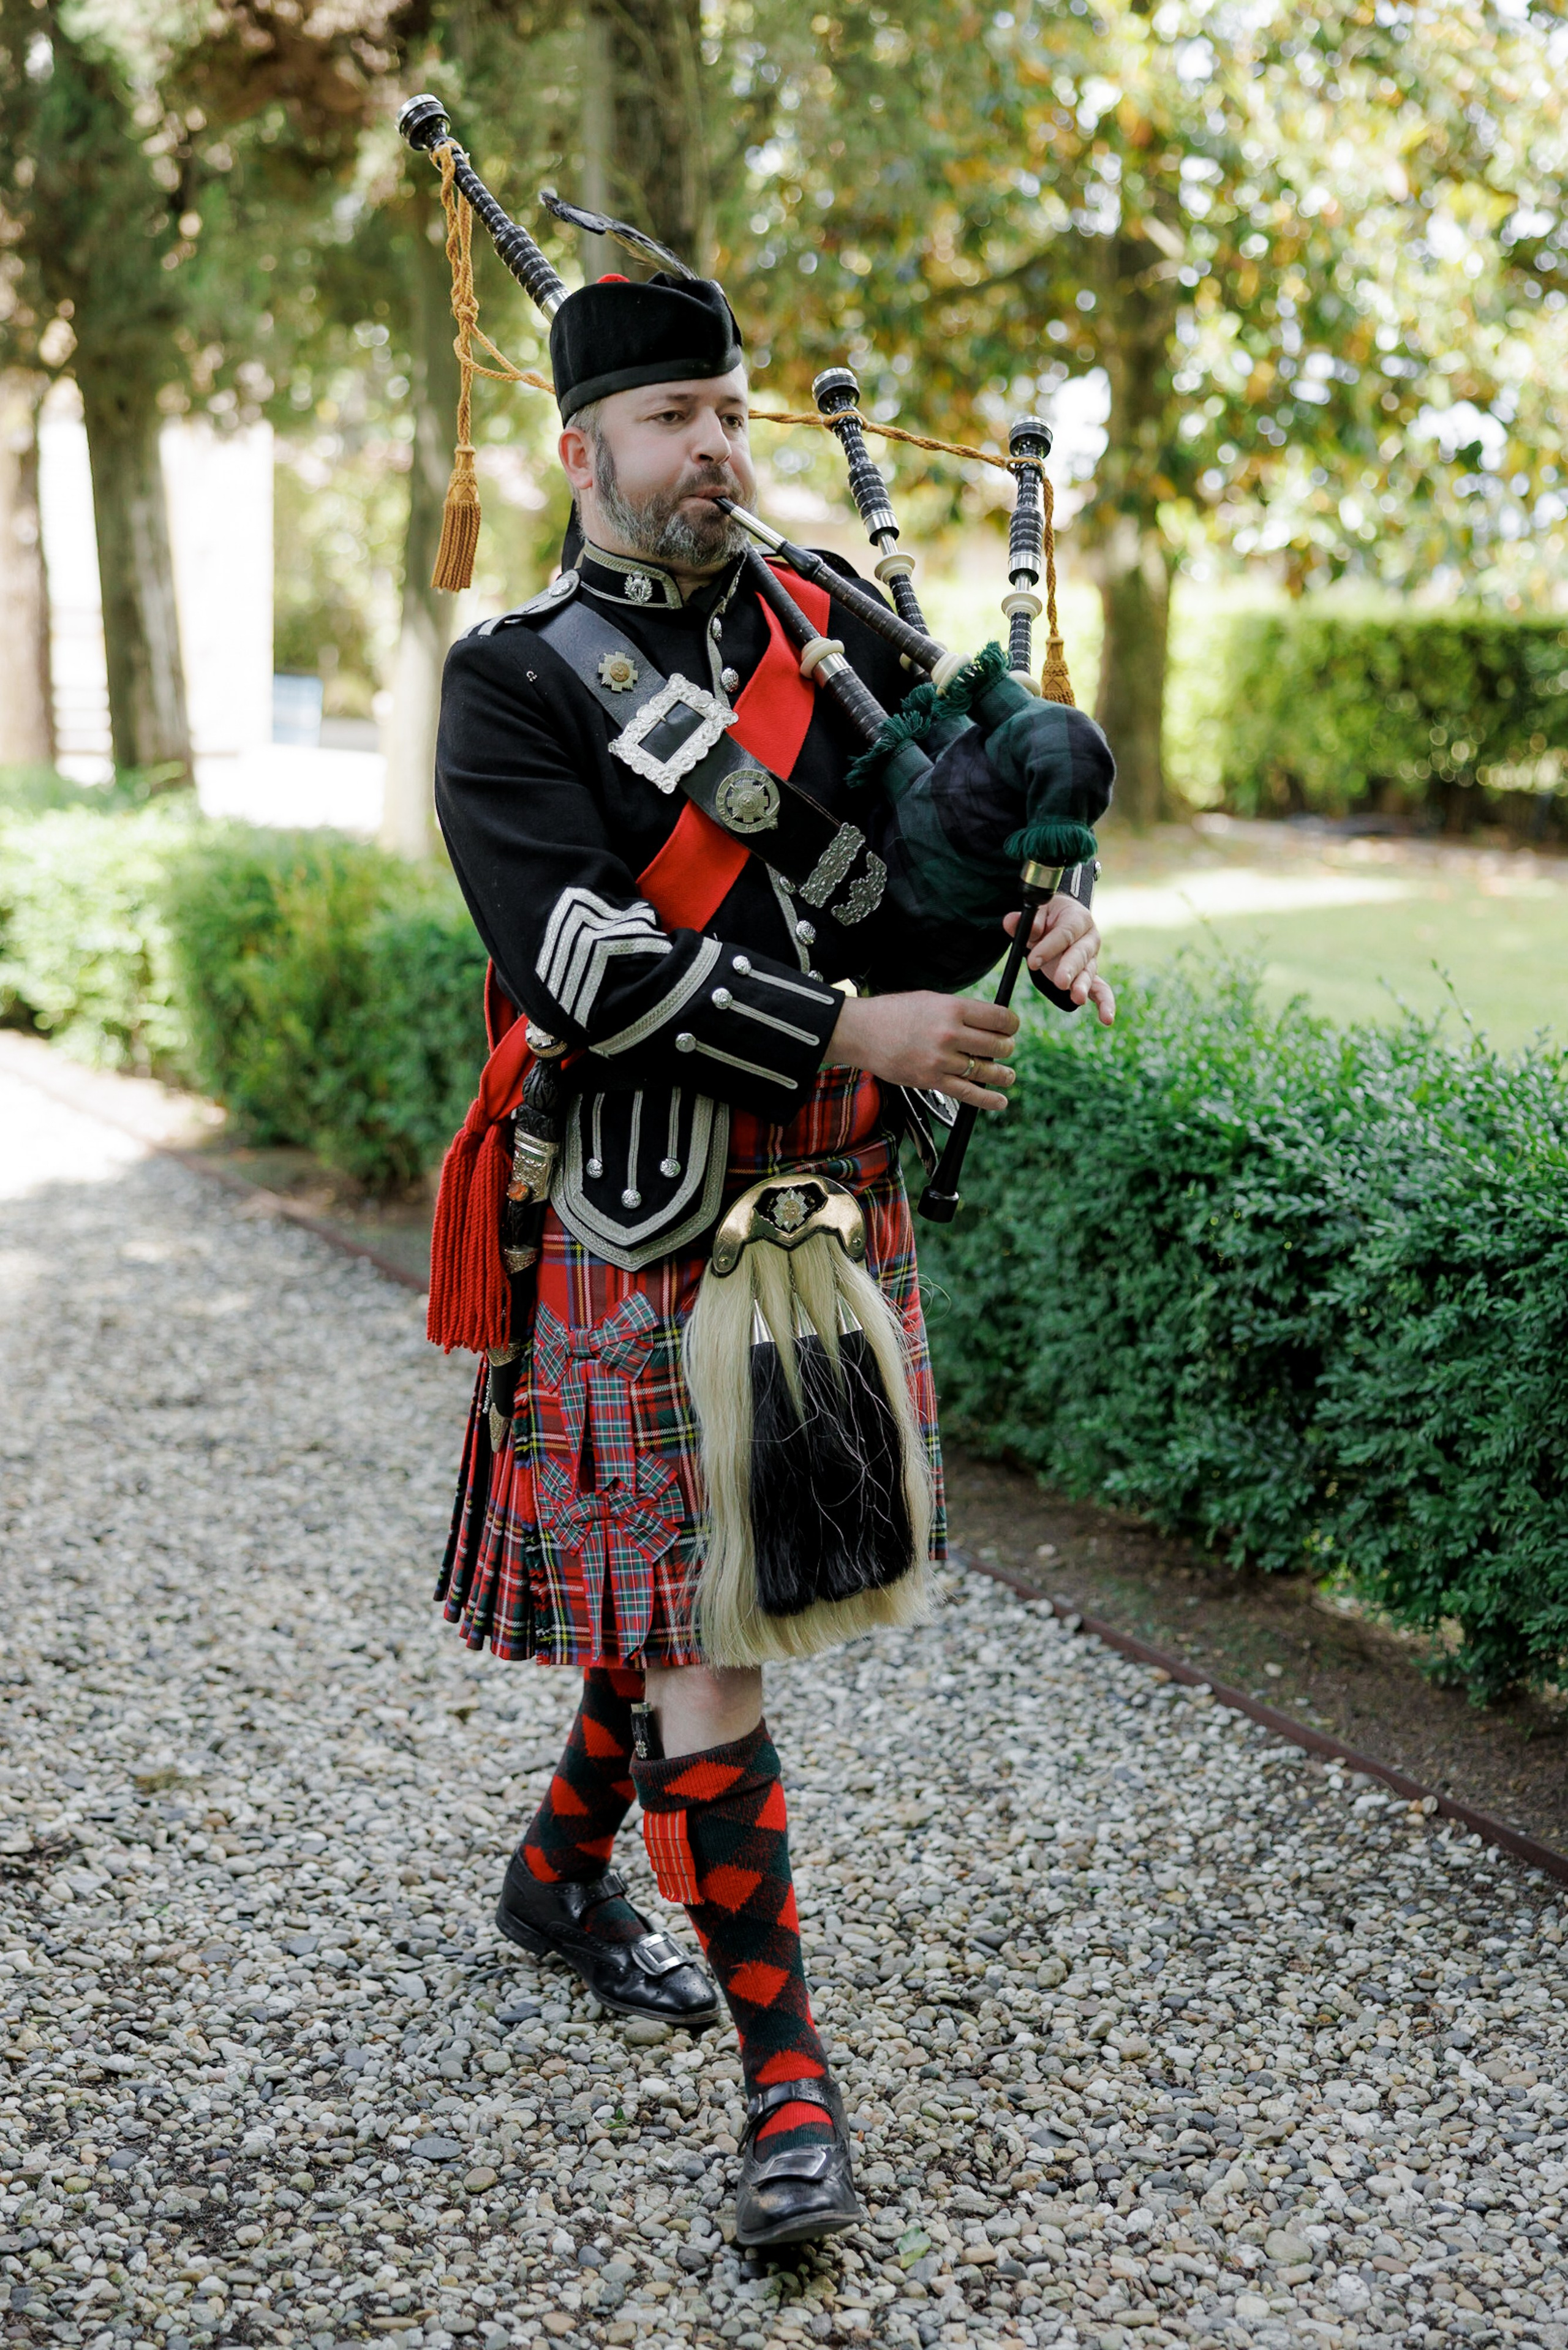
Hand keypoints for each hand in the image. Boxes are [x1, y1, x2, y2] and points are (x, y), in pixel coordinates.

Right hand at [826, 990, 1019, 1111]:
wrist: (861, 1031)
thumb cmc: (892, 1013)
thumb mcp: (931, 1000)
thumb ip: (959, 1011)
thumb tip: (987, 1023)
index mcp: (952, 1008)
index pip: (999, 1018)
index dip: (1011, 1025)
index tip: (1011, 1028)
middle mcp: (949, 1033)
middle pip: (997, 1045)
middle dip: (1006, 1048)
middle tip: (1004, 1049)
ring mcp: (940, 1059)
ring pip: (985, 1070)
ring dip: (1002, 1075)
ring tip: (1007, 1076)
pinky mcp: (930, 1080)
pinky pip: (967, 1093)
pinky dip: (988, 1100)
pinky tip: (999, 1101)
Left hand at [1003, 893, 1116, 1025]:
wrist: (1058, 922)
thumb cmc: (1046, 918)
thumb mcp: (1036, 913)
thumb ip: (1026, 920)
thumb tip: (1011, 922)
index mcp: (1078, 918)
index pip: (1065, 933)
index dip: (1050, 947)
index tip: (1032, 961)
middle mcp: (1089, 939)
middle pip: (1080, 954)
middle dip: (1069, 969)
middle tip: (1060, 982)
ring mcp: (1091, 960)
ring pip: (1088, 973)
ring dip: (1082, 986)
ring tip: (1077, 998)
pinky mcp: (1089, 977)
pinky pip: (1100, 990)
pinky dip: (1105, 1004)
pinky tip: (1106, 1019)